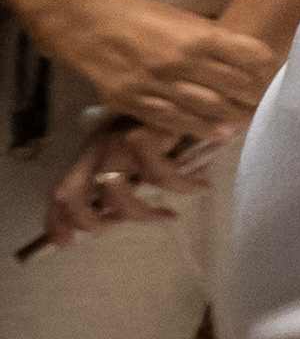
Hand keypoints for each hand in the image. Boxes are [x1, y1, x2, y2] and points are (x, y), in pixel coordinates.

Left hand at [36, 116, 210, 249]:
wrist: (203, 95)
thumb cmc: (176, 128)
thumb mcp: (143, 157)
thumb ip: (130, 179)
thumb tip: (118, 215)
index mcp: (93, 153)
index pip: (61, 190)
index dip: (57, 220)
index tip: (64, 243)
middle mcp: (98, 147)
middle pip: (70, 194)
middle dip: (88, 221)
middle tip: (117, 230)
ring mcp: (118, 140)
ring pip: (114, 191)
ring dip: (142, 213)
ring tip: (168, 215)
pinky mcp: (146, 134)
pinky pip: (160, 176)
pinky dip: (182, 187)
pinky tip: (200, 185)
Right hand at [37, 0, 271, 140]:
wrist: (85, 21)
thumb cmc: (139, 14)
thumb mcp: (183, 18)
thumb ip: (212, 39)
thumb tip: (247, 58)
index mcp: (198, 36)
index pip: (250, 57)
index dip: (265, 68)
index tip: (271, 75)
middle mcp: (181, 62)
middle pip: (233, 87)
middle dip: (251, 97)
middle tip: (260, 103)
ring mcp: (156, 84)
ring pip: (206, 109)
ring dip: (229, 118)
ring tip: (242, 121)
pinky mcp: (132, 101)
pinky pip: (171, 121)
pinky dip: (197, 129)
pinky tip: (214, 133)